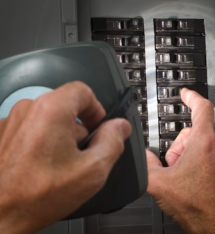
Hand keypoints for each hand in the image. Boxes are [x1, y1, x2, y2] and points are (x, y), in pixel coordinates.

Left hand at [0, 82, 130, 233]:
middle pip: (67, 106)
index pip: (83, 90)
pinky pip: (34, 130)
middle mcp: (28, 110)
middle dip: (81, 127)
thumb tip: (120, 127)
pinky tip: (45, 167)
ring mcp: (13, 122)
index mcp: (51, 110)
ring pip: (50, 119)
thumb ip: (113, 142)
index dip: (97, 109)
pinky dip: (45, 142)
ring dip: (63, 137)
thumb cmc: (37, 196)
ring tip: (63, 164)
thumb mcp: (92, 170)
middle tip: (84, 153)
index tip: (99, 127)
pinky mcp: (4, 135)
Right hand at [147, 88, 214, 233]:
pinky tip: (193, 181)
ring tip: (184, 177)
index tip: (186, 93)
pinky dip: (200, 163)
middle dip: (179, 146)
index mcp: (204, 143)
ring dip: (189, 156)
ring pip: (202, 145)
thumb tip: (145, 156)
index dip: (192, 97)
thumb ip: (147, 164)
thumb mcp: (159, 184)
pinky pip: (211, 156)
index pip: (202, 108)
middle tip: (174, 166)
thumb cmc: (197, 207)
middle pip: (194, 132)